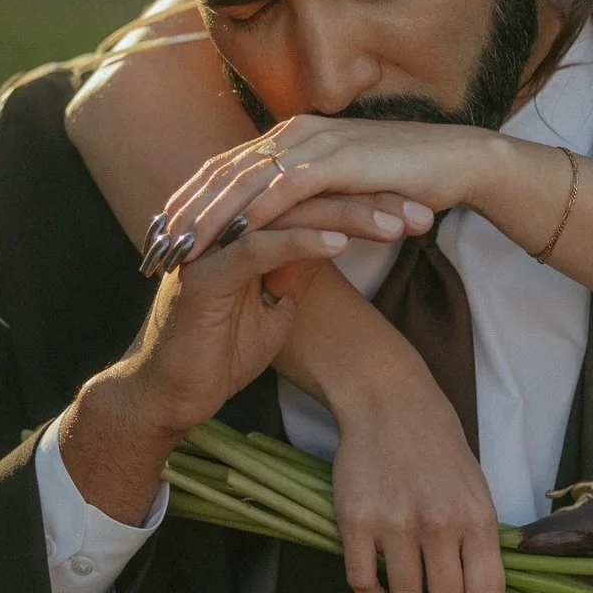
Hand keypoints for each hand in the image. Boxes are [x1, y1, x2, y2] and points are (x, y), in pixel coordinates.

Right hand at [61, 194, 394, 523]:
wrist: (167, 397)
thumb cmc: (219, 352)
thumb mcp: (274, 305)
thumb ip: (296, 268)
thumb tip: (330, 241)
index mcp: (246, 223)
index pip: (318, 196)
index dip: (371, 199)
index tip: (420, 210)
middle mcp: (228, 222)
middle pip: (310, 194)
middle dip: (371, 201)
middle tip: (424, 211)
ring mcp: (213, 244)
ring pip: (291, 213)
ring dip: (348, 216)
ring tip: (396, 225)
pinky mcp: (205, 274)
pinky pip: (259, 247)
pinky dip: (301, 242)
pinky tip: (341, 243)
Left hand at [144, 116, 519, 273]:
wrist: (460, 162)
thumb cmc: (406, 180)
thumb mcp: (343, 190)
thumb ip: (307, 201)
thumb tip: (276, 234)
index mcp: (292, 135)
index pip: (224, 166)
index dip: (187, 200)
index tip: (158, 234)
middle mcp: (296, 131)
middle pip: (221, 170)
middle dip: (183, 211)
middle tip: (152, 248)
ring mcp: (316, 142)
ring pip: (244, 180)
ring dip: (207, 217)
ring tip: (179, 252)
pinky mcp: (339, 160)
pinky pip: (285, 189)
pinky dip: (253, 214)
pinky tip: (231, 241)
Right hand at [326, 349, 505, 592]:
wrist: (390, 403)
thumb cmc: (439, 447)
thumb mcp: (476, 488)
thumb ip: (479, 540)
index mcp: (476, 517)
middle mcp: (438, 525)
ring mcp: (394, 524)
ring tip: (411, 590)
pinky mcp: (355, 522)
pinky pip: (364, 585)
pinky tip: (382, 588)